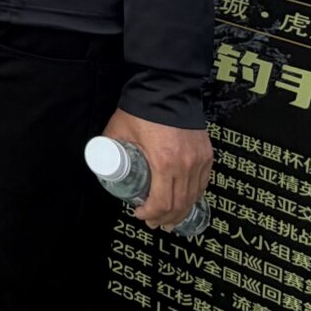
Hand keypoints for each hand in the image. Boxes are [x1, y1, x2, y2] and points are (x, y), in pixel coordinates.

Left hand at [104, 109, 211, 230]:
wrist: (167, 86)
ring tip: (170, 219)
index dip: (151, 214)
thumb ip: (110, 148)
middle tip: (155, 224)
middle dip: (166, 218)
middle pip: (179, 204)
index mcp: (164, 162)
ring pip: (194, 196)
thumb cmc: (142, 108)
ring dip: (181, 211)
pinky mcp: (207, 154)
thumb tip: (103, 164)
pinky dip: (194, 196)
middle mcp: (186, 165)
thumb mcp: (119, 130)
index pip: (161, 202)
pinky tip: (186, 201)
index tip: (140, 214)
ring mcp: (199, 160)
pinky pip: (203, 183)